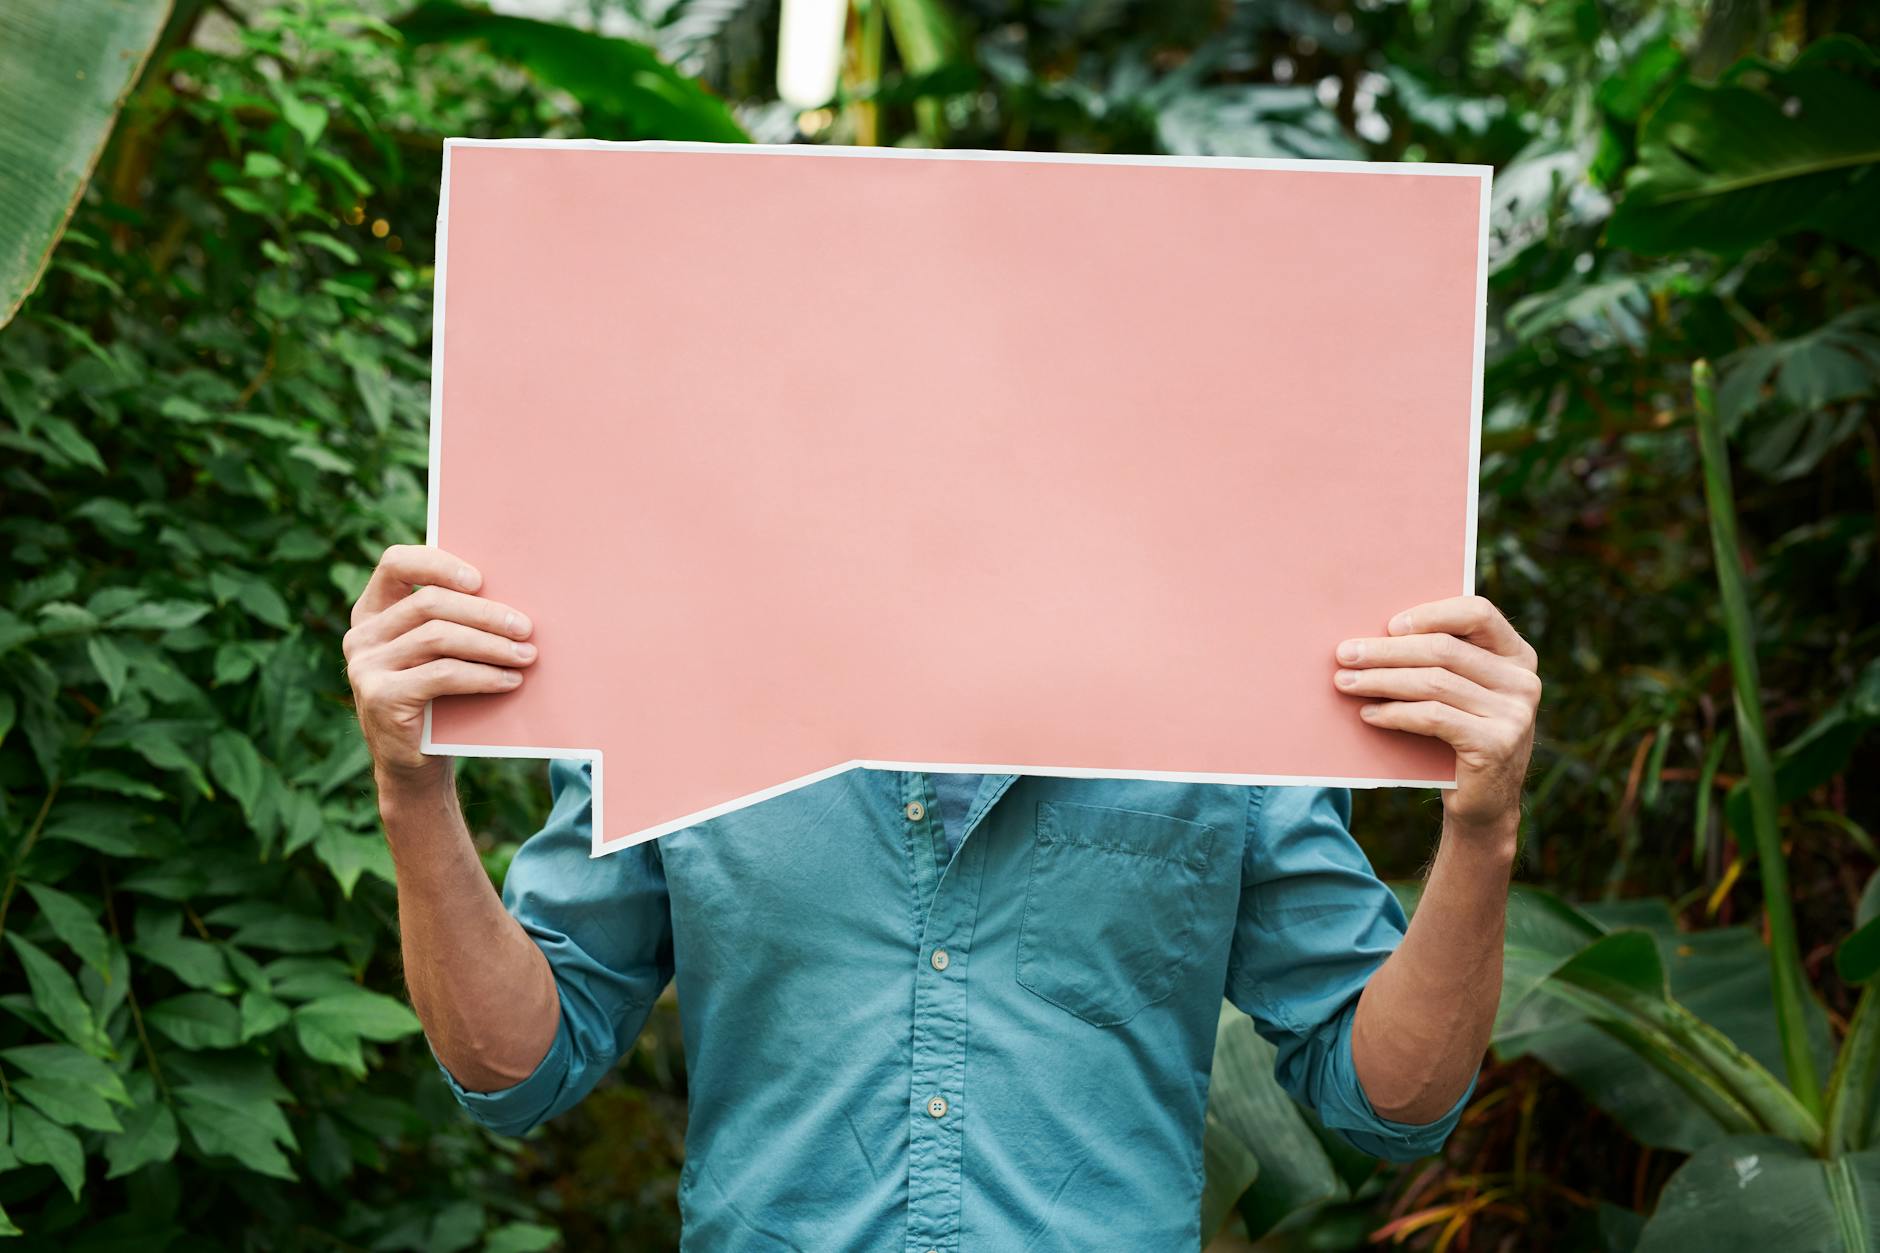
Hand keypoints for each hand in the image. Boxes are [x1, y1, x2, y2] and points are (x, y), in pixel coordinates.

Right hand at [344, 544, 536, 785]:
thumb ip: (454, 622)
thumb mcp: (439, 654)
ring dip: (491, 645)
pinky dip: (483, 675)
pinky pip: (442, 674)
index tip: (480, 579)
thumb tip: (512, 595)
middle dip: (485, 613)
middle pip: (429, 603)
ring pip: (438, 637)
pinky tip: (510, 681)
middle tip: (525, 626)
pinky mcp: (380, 697)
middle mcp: (361, 635)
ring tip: (526, 655)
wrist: (416, 764)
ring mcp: (365, 666)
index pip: (395, 564)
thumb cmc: (438, 699)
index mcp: (373, 612)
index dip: (438, 564)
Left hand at [1333, 595, 1539, 838]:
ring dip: (1381, 680)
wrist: (1483, 804)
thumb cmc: (1458, 736)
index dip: (1431, 613)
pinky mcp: (1496, 743)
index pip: (1478, 612)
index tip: (1388, 624)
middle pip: (1444, 649)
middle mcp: (1523, 680)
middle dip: (1387, 650)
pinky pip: (1433, 717)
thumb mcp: (1459, 693)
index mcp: (1517, 655)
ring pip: (1434, 682)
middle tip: (1345, 654)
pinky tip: (1369, 714)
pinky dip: (1394, 713)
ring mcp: (1515, 713)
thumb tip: (1372, 634)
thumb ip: (1439, 661)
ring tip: (1346, 682)